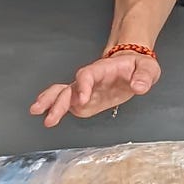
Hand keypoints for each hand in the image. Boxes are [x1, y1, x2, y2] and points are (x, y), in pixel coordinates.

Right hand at [30, 50, 160, 126]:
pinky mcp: (85, 100)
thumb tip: (139, 87)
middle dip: (57, 101)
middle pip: (69, 88)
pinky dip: (56, 109)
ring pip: (62, 94)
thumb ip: (144, 77)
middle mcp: (89, 80)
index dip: (83, 86)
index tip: (83, 100)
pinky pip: (68, 104)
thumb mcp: (148, 68)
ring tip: (36, 112)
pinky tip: (47, 117)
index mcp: (102, 70)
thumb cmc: (138, 67)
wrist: (133, 67)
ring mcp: (84, 90)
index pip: (87, 75)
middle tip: (48, 115)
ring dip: (49, 102)